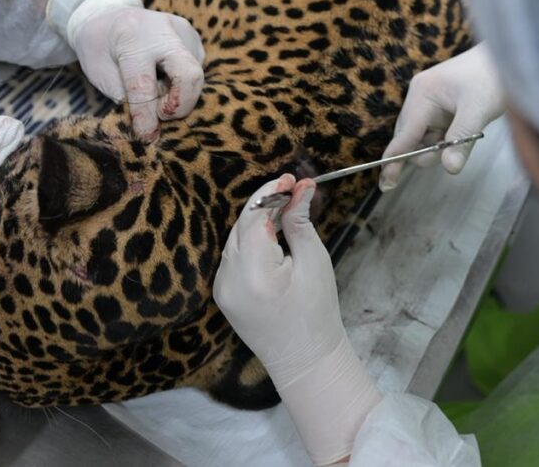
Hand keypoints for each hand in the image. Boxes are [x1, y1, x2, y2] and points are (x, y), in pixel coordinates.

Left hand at [71, 5, 204, 140]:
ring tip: (156, 89)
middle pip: (189, 75)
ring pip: (195, 76)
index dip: (146, 116)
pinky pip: (195, 70)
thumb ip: (126, 96)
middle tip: (163, 115)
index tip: (147, 137)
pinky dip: (180, 83)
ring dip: (177, 94)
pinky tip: (164, 75)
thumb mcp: (99, 72)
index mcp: (132, 37)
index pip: (143, 84)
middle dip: (180, 104)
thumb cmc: (99, 47)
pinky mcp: (193, 38)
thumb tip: (152, 125)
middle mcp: (163, 30)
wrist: (107, 14)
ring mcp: (183, 31)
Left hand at [215, 176, 380, 464]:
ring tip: (286, 212)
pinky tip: (271, 238)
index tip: (293, 179)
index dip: (272, 191)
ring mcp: (221, 287)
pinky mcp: (221, 293)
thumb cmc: (317, 311)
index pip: (254, 215)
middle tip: (293, 191)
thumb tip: (300, 187)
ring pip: (235, 237)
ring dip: (257, 221)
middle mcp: (228, 278)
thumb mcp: (314, 261)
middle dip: (265, 204)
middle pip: (241, 224)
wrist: (305, 359)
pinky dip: (250, 241)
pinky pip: (233, 255)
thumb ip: (299, 221)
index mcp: (253, 271)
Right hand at [379, 44, 502, 190]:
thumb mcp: (479, 111)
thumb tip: (450, 169)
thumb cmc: (492, 77)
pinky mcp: (438, 106)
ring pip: (423, 138)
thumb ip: (462, 140)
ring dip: (440, 145)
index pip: (404, 135)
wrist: (507, 54)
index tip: (386, 185)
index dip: (395, 161)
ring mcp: (428, 101)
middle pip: (411, 139)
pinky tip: (465, 128)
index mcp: (422, 94)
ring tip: (467, 133)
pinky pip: (434, 131)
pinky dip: (446, 138)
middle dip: (429, 152)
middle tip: (455, 149)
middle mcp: (419, 97)